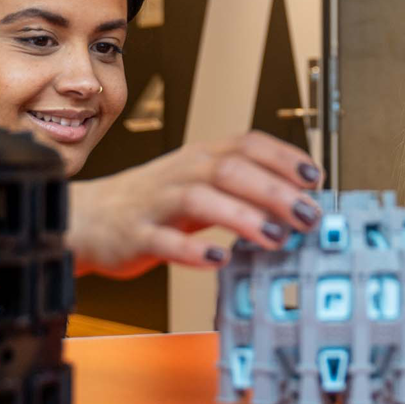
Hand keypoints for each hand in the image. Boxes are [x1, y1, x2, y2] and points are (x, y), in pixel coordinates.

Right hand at [67, 131, 323, 278]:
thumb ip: (247, 189)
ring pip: (201, 199)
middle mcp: (182, 173)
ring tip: (276, 237)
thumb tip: (301, 203)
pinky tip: (219, 260)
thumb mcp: (202, 184)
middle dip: (275, 191)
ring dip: (243, 217)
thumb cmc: (156, 201)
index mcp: (202, 157)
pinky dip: (193, 250)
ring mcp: (157, 202)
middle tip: (308, 216)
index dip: (284, 157)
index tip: (315, 178)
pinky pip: (165, 241)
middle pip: (231, 169)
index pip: (248, 144)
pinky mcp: (136, 235)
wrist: (89, 217)